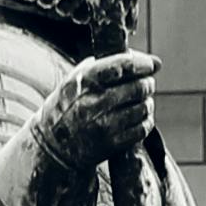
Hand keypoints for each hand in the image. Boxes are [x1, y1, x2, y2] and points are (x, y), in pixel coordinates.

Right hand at [36, 49, 159, 178]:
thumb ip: (106, 65)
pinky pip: (141, 129)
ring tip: (143, 100)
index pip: (123, 66)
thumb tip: (149, 61)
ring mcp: (103, 125)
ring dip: (147, 102)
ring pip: (142, 108)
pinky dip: (146, 120)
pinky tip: (140, 117)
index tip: (152, 64)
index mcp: (84, 81)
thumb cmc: (69, 104)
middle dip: (147, 83)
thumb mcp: (76, 79)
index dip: (143, 64)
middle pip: (137, 88)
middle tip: (147, 83)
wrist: (53, 144)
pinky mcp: (111, 144)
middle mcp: (93, 103)